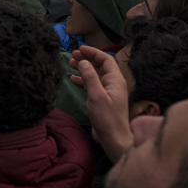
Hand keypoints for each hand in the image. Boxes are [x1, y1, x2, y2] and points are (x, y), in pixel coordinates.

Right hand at [69, 46, 132, 161]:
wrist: (114, 139)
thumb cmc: (107, 118)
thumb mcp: (96, 95)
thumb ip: (90, 77)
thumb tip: (83, 62)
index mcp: (116, 80)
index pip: (106, 59)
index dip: (93, 52)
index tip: (80, 48)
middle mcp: (113, 84)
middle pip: (101, 65)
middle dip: (87, 59)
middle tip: (73, 55)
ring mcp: (108, 92)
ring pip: (96, 75)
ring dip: (84, 68)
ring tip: (71, 64)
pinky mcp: (103, 100)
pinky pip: (93, 85)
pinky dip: (83, 80)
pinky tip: (73, 79)